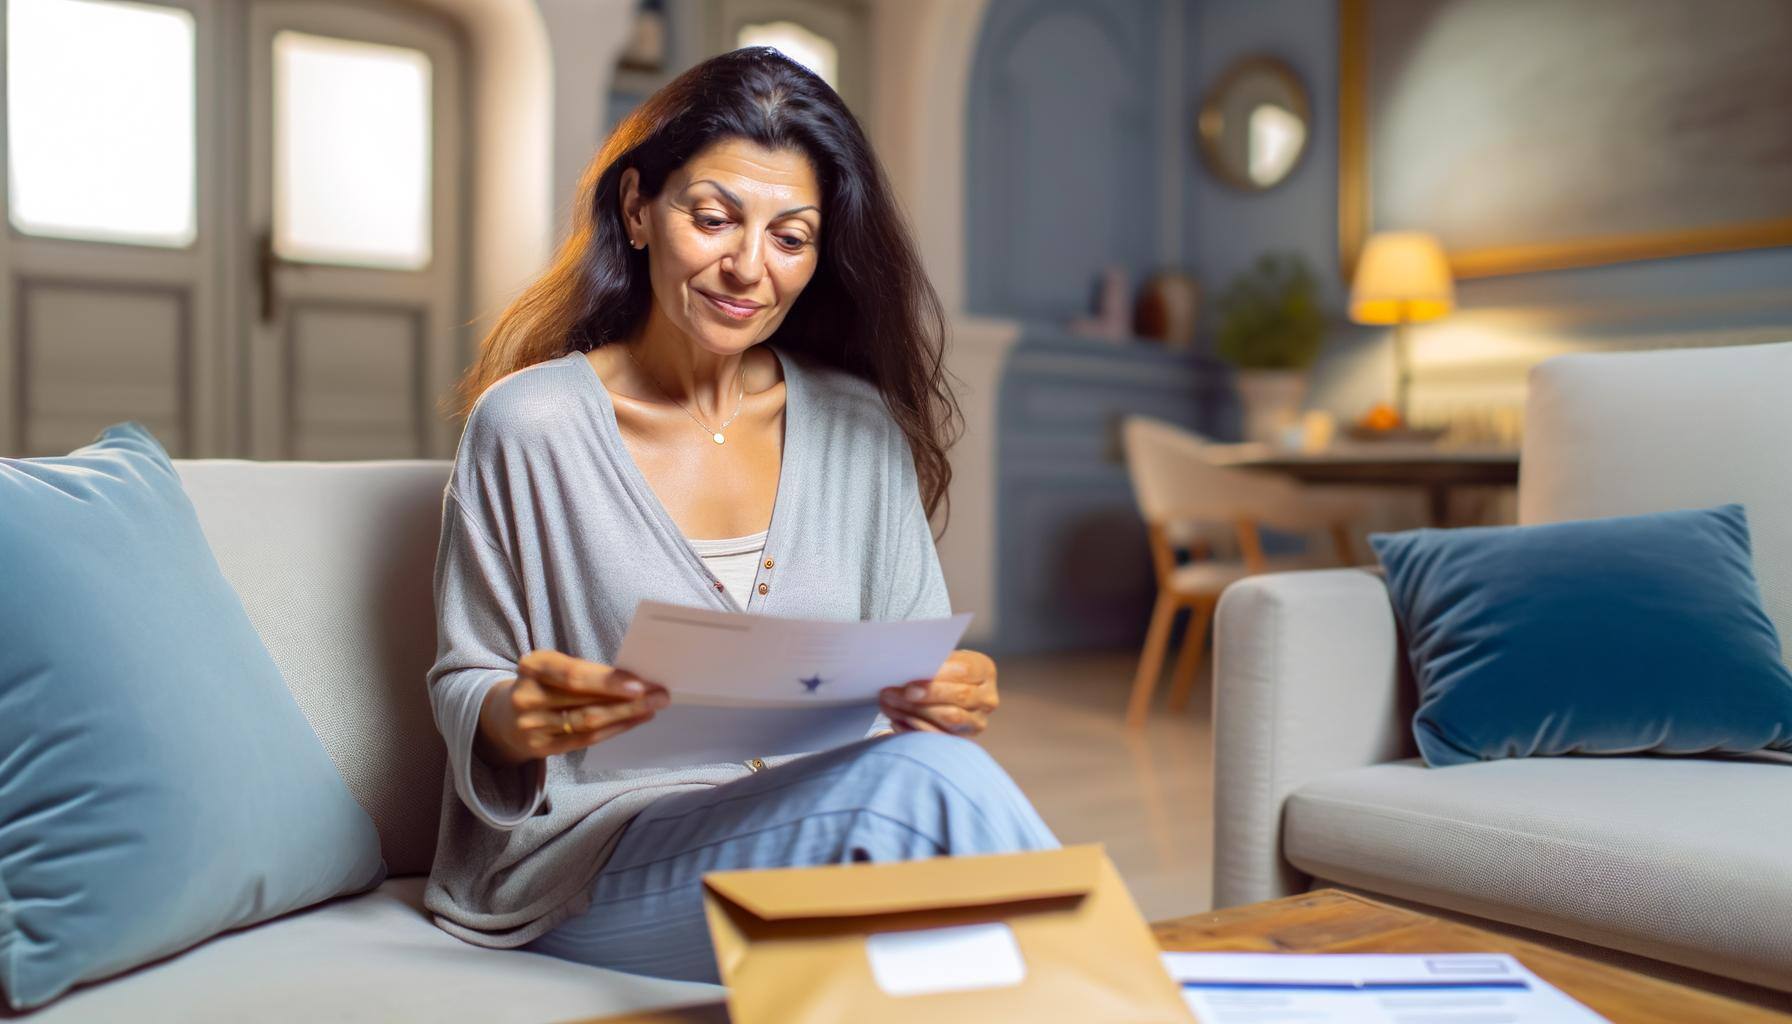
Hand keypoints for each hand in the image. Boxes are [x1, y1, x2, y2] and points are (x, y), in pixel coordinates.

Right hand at [476, 649, 669, 764]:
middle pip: (584, 699)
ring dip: (625, 715)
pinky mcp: (540, 748)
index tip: (640, 683)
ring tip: (652, 708)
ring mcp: (531, 725)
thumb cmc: (543, 685)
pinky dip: (614, 730)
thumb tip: (635, 677)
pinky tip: (634, 721)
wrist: (503, 718)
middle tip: (659, 695)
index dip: (607, 680)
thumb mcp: (553, 668)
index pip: (573, 673)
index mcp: (532, 666)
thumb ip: (586, 671)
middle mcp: (527, 696)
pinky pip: (584, 740)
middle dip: (627, 698)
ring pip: (587, 722)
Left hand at [878, 649, 998, 737]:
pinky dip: (915, 729)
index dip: (937, 678)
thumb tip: (907, 667)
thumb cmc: (942, 671)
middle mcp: (987, 698)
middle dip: (923, 696)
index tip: (909, 685)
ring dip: (915, 712)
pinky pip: (940, 736)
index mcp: (985, 671)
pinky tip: (896, 720)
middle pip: (959, 697)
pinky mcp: (964, 739)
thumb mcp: (942, 660)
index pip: (964, 671)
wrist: (950, 691)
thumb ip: (931, 663)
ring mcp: (978, 721)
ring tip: (889, 704)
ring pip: (950, 718)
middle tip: (892, 694)